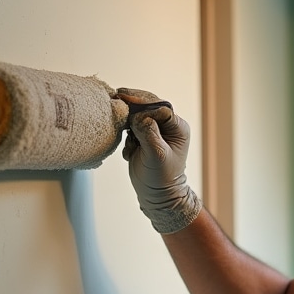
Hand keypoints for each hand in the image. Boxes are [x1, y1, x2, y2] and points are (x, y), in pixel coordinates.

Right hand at [118, 88, 201, 233]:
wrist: (157, 196)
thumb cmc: (162, 178)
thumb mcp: (156, 155)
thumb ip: (149, 133)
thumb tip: (139, 117)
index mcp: (178, 128)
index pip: (160, 106)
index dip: (143, 102)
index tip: (126, 100)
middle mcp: (168, 127)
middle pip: (148, 106)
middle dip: (133, 104)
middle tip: (116, 97)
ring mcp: (155, 131)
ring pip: (137, 116)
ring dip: (128, 125)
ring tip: (130, 144)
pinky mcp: (143, 138)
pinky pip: (131, 128)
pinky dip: (127, 137)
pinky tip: (130, 152)